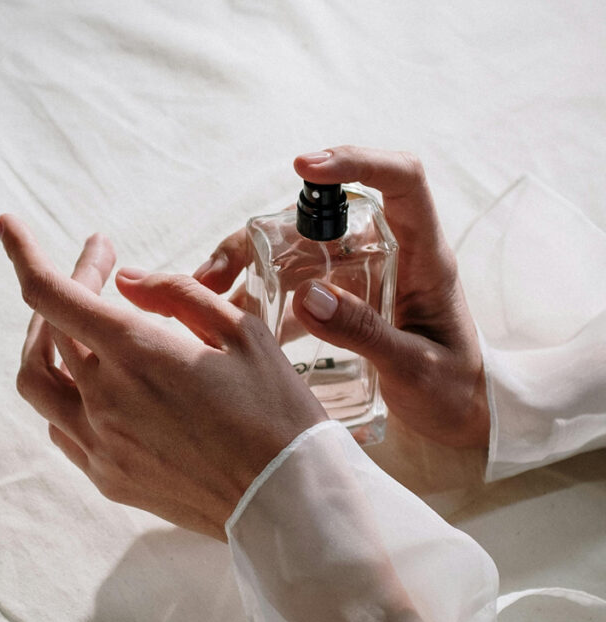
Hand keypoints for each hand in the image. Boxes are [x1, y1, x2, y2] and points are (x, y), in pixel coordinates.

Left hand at [0, 214, 326, 540]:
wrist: (287, 503)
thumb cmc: (275, 412)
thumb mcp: (242, 332)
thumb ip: (175, 295)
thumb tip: (125, 281)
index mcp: (138, 353)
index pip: (52, 294)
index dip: (21, 253)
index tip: (6, 225)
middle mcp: (105, 399)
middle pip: (47, 330)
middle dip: (67, 286)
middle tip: (102, 269)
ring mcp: (100, 444)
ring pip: (37, 382)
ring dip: (45, 342)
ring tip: (78, 322)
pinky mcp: (106, 476)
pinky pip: (59, 425)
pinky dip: (64, 391)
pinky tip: (95, 381)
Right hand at [195, 146, 489, 448]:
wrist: (458, 417)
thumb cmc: (452, 390)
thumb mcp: (415, 369)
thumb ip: (366, 333)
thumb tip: (306, 295)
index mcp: (426, 256)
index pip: (402, 181)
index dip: (357, 162)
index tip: (305, 168)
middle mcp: (389, 253)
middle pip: (322, 215)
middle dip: (263, 231)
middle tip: (217, 271)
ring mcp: (360, 274)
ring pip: (298, 246)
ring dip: (249, 260)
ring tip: (207, 289)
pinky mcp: (341, 298)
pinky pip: (293, 281)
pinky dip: (258, 291)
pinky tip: (228, 313)